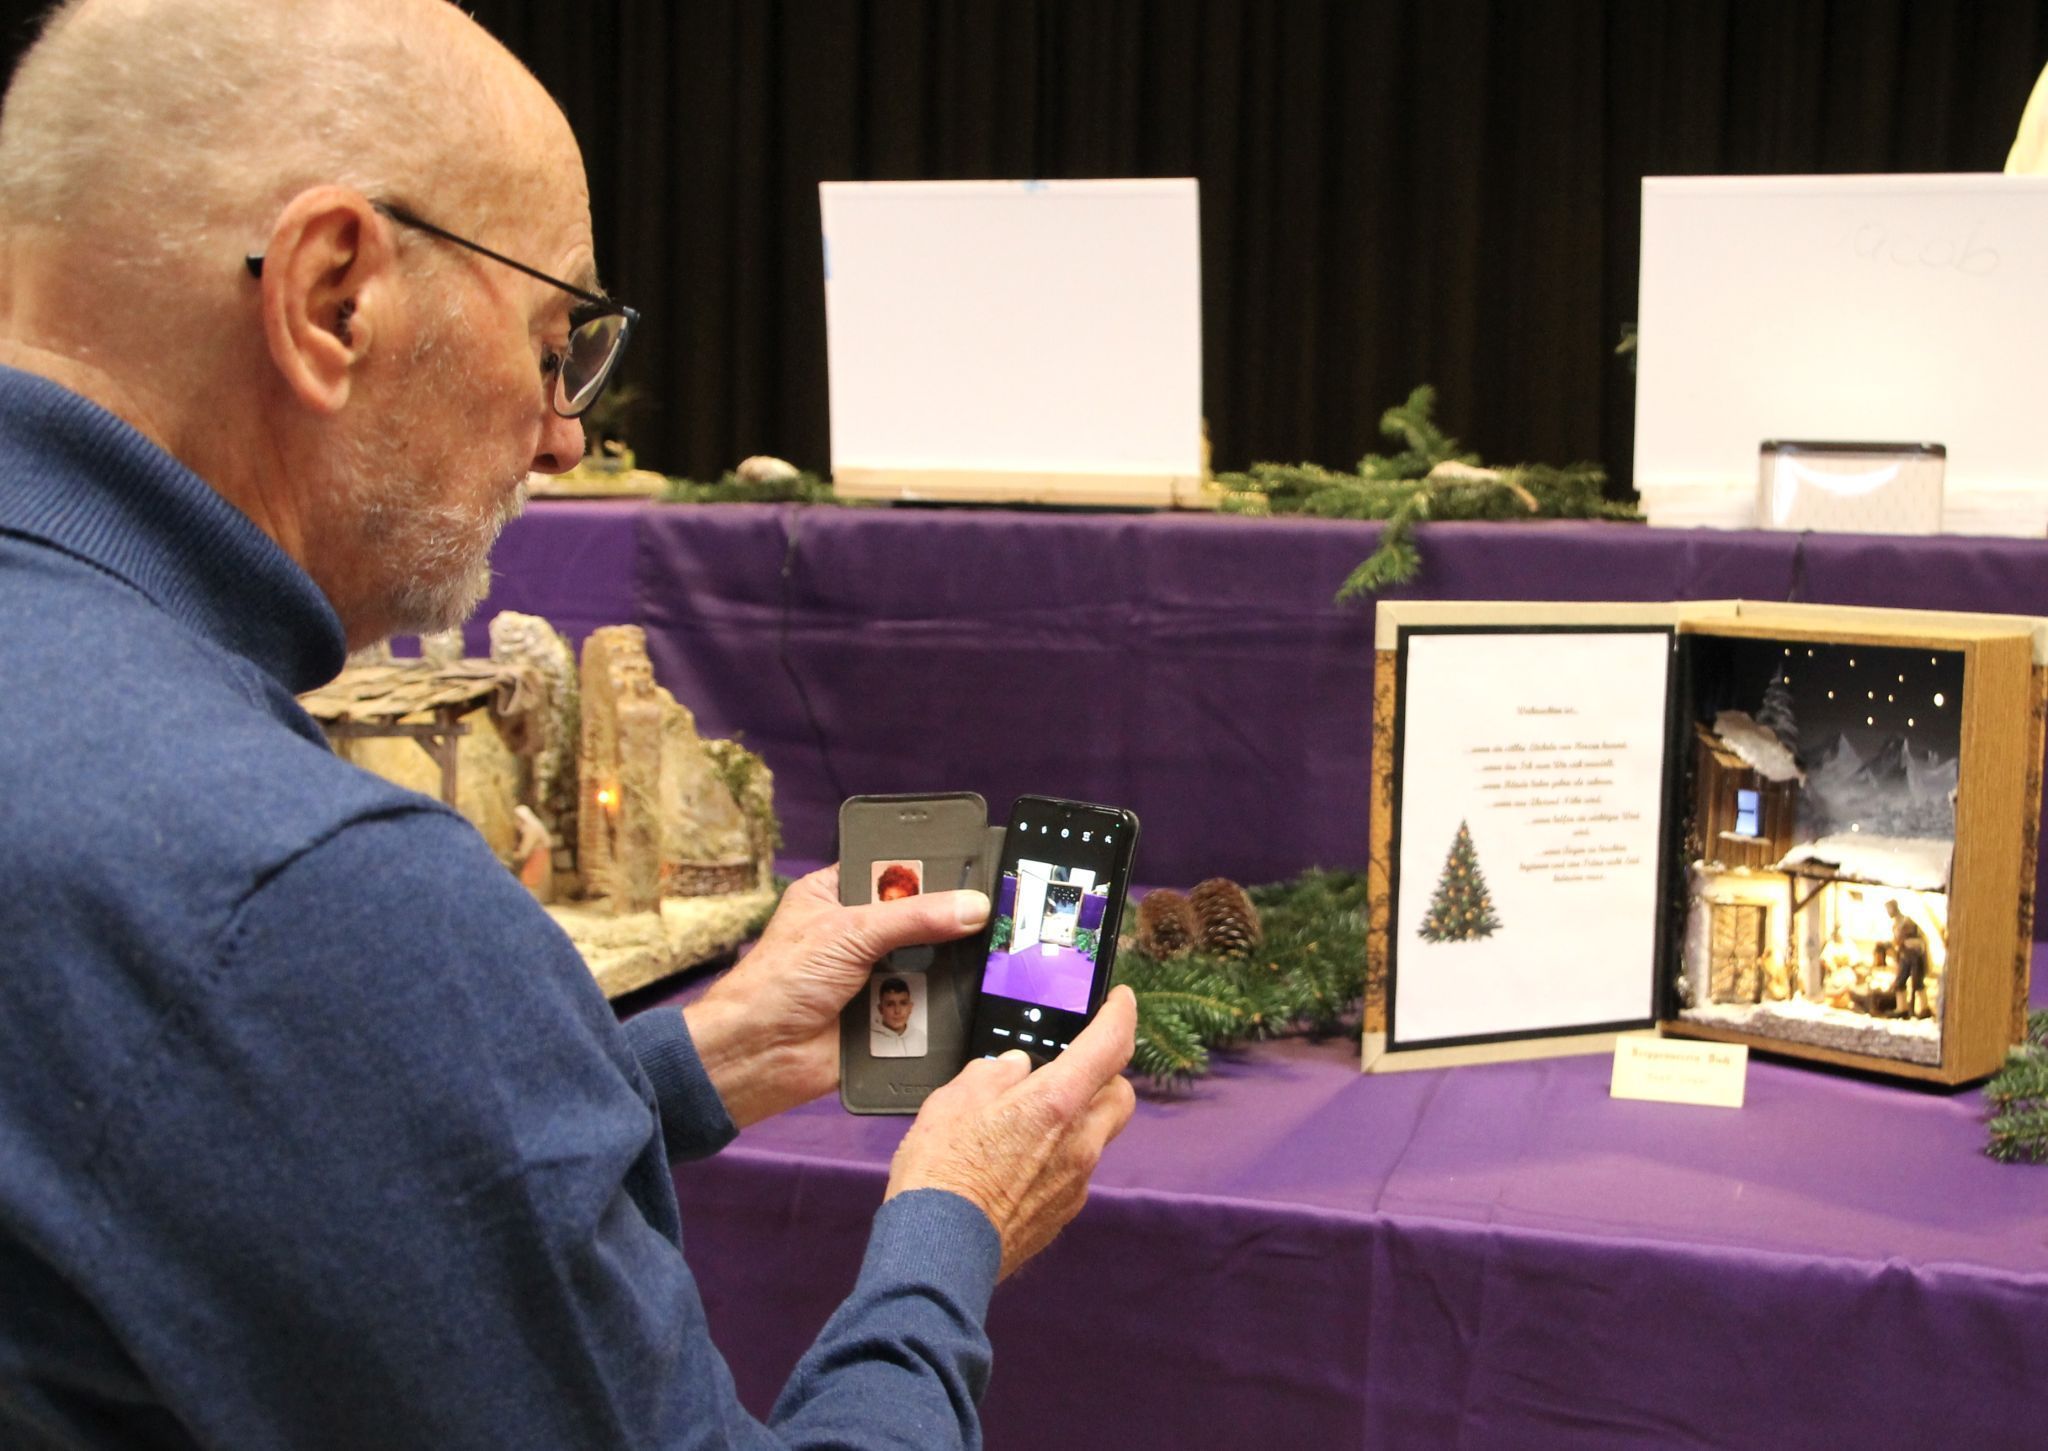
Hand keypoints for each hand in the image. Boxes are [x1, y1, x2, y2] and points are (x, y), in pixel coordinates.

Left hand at [683, 866, 988, 1127]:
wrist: (759, 1056)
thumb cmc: (781, 981)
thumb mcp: (849, 932)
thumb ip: (913, 917)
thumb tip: (974, 905)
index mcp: (838, 894)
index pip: (896, 870)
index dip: (934, 868)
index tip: (979, 863)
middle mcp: (860, 931)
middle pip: (921, 918)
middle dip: (952, 921)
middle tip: (999, 912)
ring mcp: (876, 974)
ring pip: (931, 961)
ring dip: (952, 964)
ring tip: (996, 953)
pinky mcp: (888, 1014)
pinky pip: (929, 1004)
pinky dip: (945, 1004)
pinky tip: (977, 995)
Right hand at [886, 985, 1137, 1278]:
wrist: (939, 1253)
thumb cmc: (941, 1174)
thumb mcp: (953, 1100)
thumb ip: (994, 1075)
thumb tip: (1015, 1069)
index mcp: (1056, 1102)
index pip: (1110, 1045)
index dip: (1121, 1015)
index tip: (1121, 1001)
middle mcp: (1079, 1142)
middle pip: (1119, 1095)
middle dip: (1106, 1076)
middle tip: (1073, 1068)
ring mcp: (1075, 1183)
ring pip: (1099, 1136)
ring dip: (1080, 1119)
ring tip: (1032, 1119)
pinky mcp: (1062, 1214)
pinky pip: (1075, 1172)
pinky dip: (1060, 1157)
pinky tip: (1019, 1162)